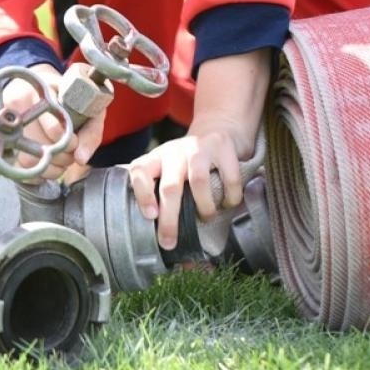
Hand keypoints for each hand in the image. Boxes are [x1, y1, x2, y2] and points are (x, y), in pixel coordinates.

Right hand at [0, 62, 104, 183]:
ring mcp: (5, 120)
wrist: (34, 84)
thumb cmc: (66, 95)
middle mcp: (20, 104)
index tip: (75, 142)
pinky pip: (15, 166)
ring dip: (49, 168)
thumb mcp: (85, 103)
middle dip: (61, 158)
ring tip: (59, 161)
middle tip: (69, 154)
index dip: (70, 142)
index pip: (55, 129)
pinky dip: (33, 173)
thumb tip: (81, 159)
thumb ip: (91, 130)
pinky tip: (44, 166)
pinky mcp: (0, 136)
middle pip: (40, 147)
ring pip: (27, 159)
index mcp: (44, 91)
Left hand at [126, 116, 253, 250]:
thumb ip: (159, 193)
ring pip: (199, 182)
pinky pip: (229, 178)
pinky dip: (230, 197)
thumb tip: (159, 235)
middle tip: (170, 242)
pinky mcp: (223, 147)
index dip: (142, 193)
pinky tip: (228, 203)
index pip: (139, 170)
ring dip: (204, 208)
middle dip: (169, 219)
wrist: (217, 127)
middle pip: (170, 187)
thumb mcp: (168, 169)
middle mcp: (175, 151)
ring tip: (207, 217)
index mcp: (156, 158)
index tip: (150, 216)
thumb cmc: (187, 161)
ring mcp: (199, 147)